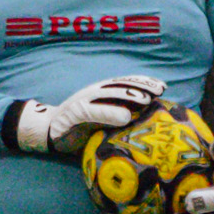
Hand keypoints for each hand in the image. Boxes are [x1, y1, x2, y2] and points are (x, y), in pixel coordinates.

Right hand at [10, 76, 166, 155]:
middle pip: (121, 85)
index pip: (126, 83)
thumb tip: (146, 122)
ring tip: (145, 100)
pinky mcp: (75, 113)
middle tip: (159, 91)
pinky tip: (122, 116)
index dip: (144, 83)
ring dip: (128, 95)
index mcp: (104, 93)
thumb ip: (119, 118)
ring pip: (109, 94)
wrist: (51, 130)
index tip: (163, 87)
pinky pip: (92, 111)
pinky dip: (107, 112)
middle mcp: (96, 92)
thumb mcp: (104, 122)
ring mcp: (84, 100)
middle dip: (141, 86)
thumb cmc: (81, 129)